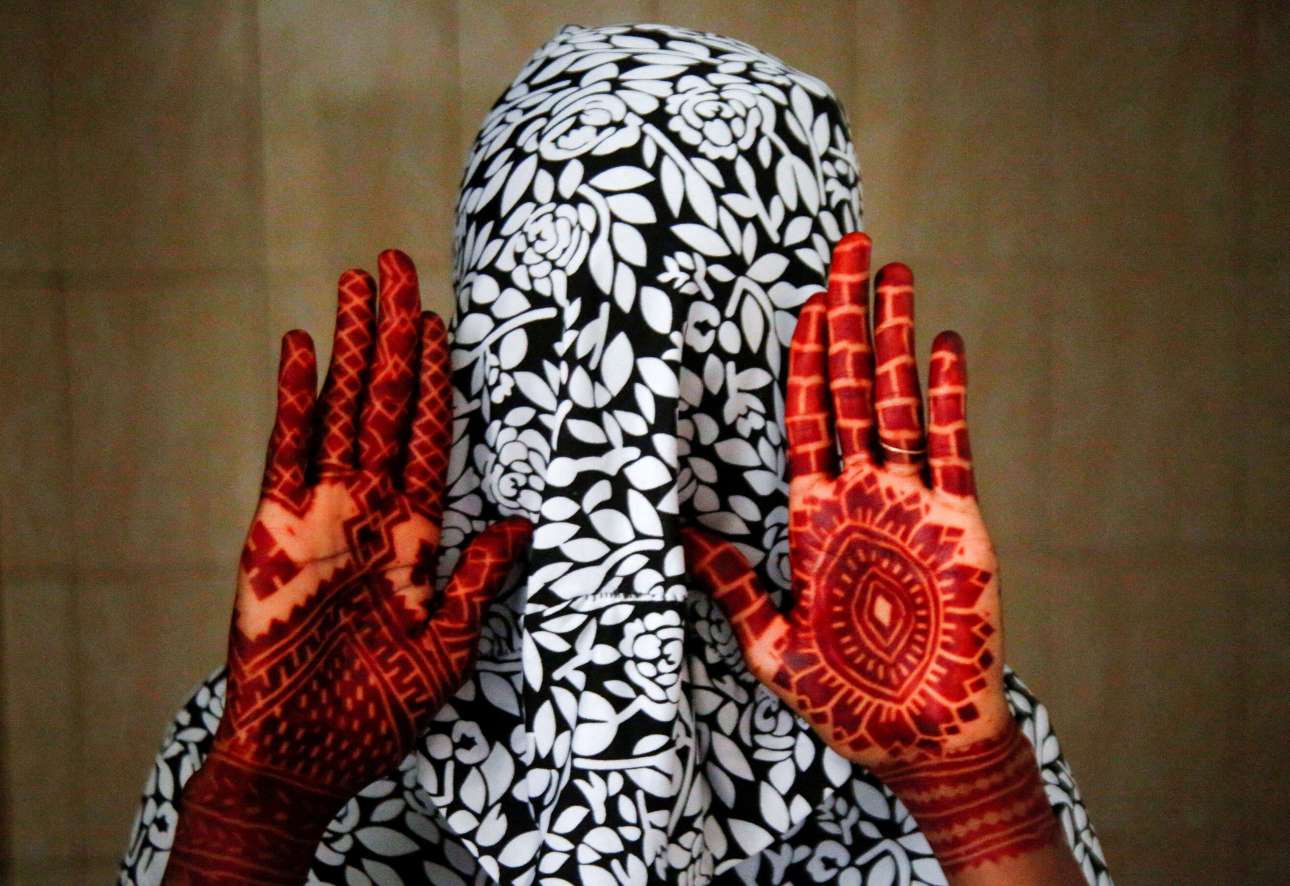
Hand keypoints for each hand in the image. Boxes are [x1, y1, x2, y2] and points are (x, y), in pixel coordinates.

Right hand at [165, 250, 530, 884]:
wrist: (306, 756)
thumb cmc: (380, 712)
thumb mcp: (450, 644)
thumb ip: (479, 580)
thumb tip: (520, 525)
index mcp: (415, 532)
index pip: (431, 436)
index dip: (437, 380)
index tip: (446, 323)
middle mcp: (371, 509)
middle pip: (387, 403)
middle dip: (398, 336)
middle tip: (402, 266)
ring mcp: (322, 513)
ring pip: (341, 410)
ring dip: (351, 346)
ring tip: (359, 283)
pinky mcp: (274, 530)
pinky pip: (286, 451)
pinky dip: (292, 399)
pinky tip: (298, 347)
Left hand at [685, 233, 1077, 880]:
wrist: (918, 740)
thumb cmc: (843, 701)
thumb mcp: (769, 640)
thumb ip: (730, 581)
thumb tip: (676, 532)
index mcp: (811, 515)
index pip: (802, 416)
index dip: (802, 358)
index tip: (803, 302)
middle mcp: (859, 494)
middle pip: (848, 387)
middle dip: (847, 318)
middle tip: (848, 249)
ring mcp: (910, 502)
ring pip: (898, 400)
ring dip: (895, 336)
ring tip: (896, 273)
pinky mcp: (958, 521)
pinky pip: (951, 446)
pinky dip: (947, 394)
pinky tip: (943, 345)